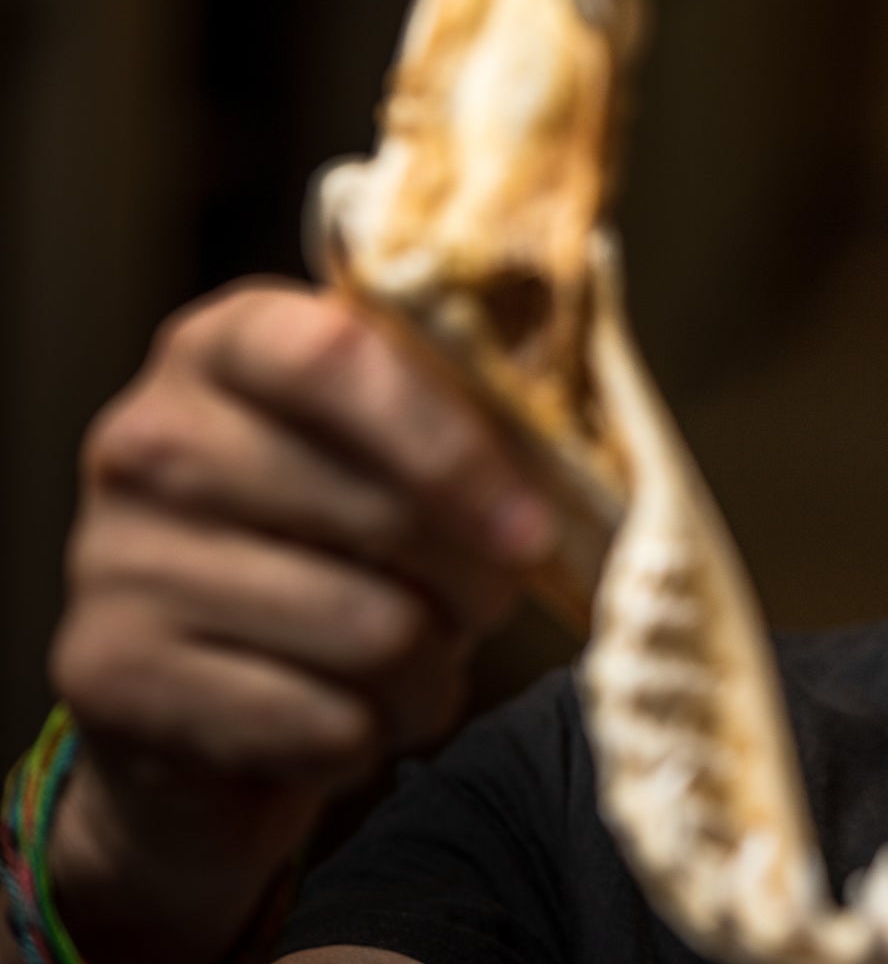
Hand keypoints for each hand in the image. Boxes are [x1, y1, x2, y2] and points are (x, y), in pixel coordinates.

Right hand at [39, 280, 550, 963]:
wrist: (202, 701)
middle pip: (376, 510)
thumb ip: (473, 412)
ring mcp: (113, 557)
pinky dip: (370, 734)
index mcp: (225, 346)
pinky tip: (352, 715)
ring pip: (365, 630)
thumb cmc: (335, 546)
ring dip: (432, 669)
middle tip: (490, 601)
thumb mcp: (394, 451)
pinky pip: (317, 721)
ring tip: (422, 662)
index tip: (533, 525)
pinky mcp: (112, 674)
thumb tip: (583, 441)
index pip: (340, 356)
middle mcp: (147, 437)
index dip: (455, 445)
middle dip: (475, 579)